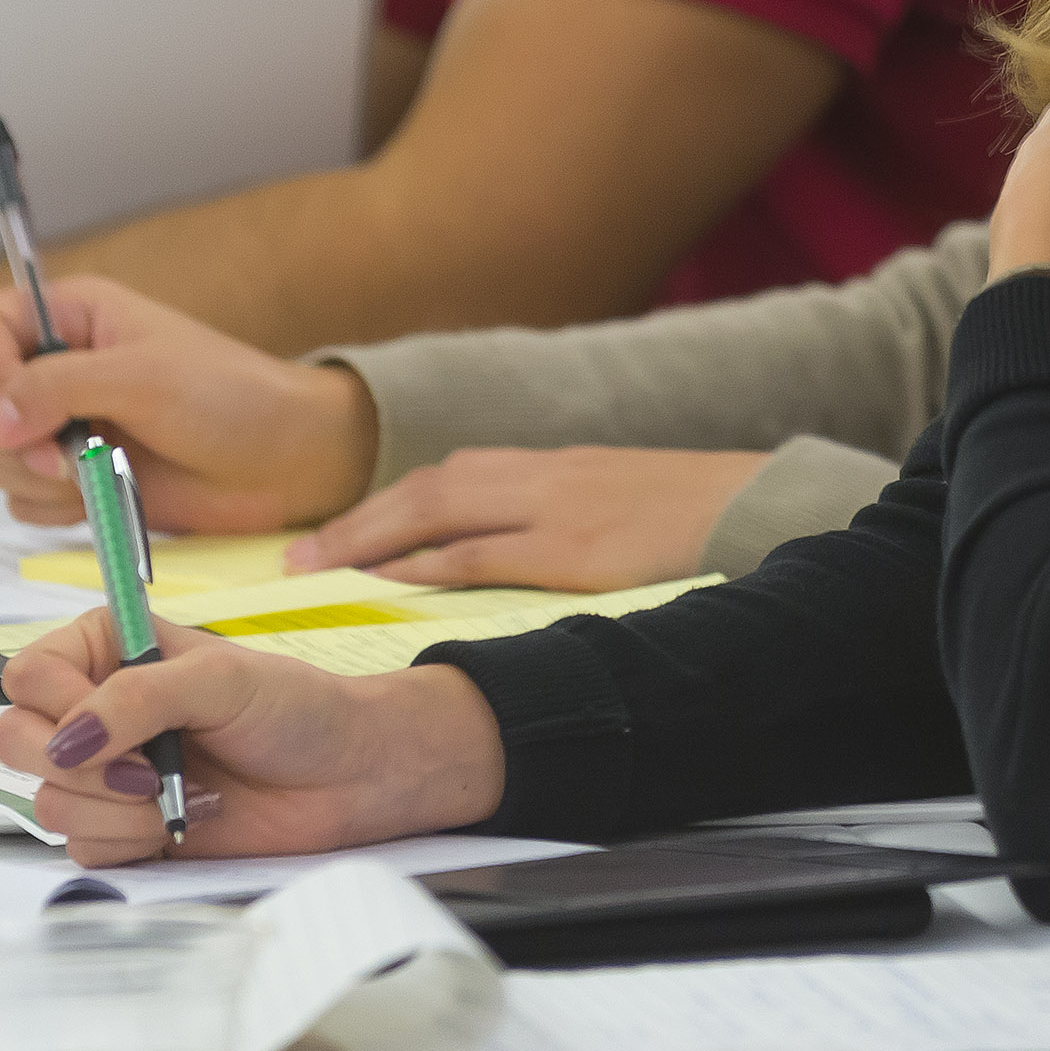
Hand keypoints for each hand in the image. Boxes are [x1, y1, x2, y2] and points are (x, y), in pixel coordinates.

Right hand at [0, 272, 377, 532]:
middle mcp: (56, 367)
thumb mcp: (143, 378)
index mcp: (71, 316)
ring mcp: (61, 426)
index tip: (12, 407)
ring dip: (35, 477)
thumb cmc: (234, 399)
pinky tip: (107, 495)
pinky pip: (21, 501)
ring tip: (98, 472)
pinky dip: (56, 508)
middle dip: (9, 437)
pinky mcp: (73, 479)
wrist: (285, 465)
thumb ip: (55, 390)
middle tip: (66, 455)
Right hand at [0, 608, 505, 867]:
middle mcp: (97, 708)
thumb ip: (140, 697)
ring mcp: (107, 772)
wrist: (348, 776)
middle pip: (15, 741)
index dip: (56, 707)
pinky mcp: (124, 828)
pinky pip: (83, 848)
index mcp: (109, 649)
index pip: (28, 674)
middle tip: (148, 769)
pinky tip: (184, 819)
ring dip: (117, 808)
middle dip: (78, 766)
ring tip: (180, 792)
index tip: (104, 725)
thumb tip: (73, 736)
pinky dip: (132, 840)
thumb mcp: (222, 679)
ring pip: (48, 802)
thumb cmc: (298, 709)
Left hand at [281, 445, 769, 589]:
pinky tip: (393, 581)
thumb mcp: (607, 505)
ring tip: (320, 568)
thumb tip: (486, 560)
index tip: (329, 535)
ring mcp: (554, 512)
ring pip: (439, 513)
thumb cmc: (682, 518)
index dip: (380, 507)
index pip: (442, 482)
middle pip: (424, 492)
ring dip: (371, 538)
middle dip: (355, 522)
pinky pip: (485, 554)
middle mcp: (538, 479)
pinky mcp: (574, 552)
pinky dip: (431, 564)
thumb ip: (547, 522)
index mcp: (544, 469)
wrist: (753, 507)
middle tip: (296, 557)